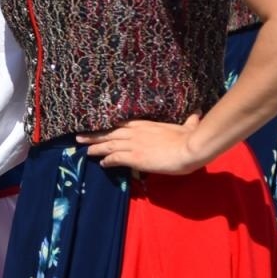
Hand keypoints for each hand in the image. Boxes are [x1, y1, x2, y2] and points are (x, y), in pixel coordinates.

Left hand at [77, 116, 208, 175]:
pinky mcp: (134, 157)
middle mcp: (136, 132)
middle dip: (94, 136)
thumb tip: (197, 113)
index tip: (101, 128)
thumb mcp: (188, 127)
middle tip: (79, 137)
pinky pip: (115, 158)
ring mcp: (133, 144)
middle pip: (109, 133)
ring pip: (108, 144)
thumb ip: (190, 121)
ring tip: (83, 150)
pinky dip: (107, 160)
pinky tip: (101, 164)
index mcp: (146, 124)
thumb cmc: (189, 138)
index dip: (110, 127)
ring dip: (95, 147)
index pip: (122, 124)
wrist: (189, 148)